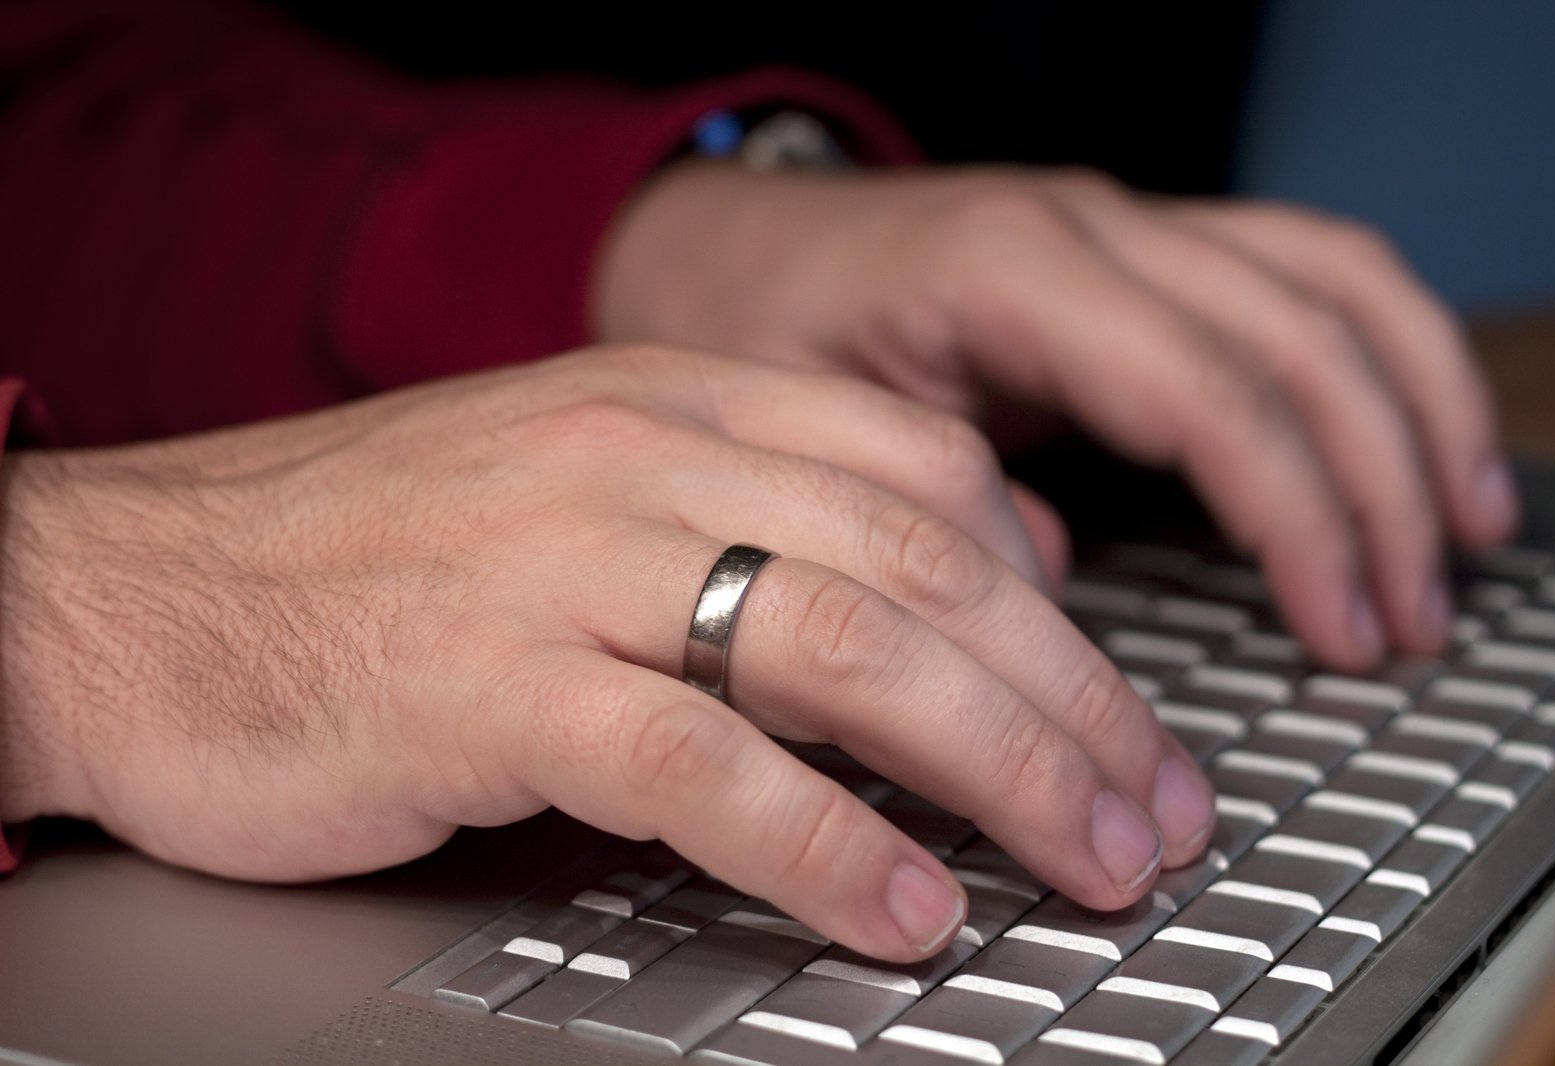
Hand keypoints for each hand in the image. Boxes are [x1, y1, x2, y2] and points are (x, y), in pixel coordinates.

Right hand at [0, 346, 1211, 960]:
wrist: (142, 589)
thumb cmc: (363, 552)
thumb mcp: (568, 487)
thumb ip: (736, 516)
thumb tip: (912, 587)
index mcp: (668, 400)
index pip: (921, 466)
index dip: (1049, 586)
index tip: (1111, 689)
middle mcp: (634, 459)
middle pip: (921, 562)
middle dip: (1067, 692)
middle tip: (1152, 800)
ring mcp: (562, 563)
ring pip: (843, 648)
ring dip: (993, 764)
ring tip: (1081, 858)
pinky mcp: (489, 684)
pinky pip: (700, 762)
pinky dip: (821, 842)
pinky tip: (898, 906)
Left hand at [598, 162, 1518, 670]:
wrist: (732, 241)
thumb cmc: (759, 328)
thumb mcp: (812, 427)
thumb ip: (927, 502)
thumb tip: (1047, 593)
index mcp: (1006, 270)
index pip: (1205, 388)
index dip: (1296, 515)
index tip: (1339, 624)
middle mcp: (1088, 227)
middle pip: (1293, 338)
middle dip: (1376, 488)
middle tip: (1404, 620)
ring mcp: (1125, 224)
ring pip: (1328, 283)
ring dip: (1416, 407)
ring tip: (1463, 533)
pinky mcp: (1141, 247)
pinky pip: (1301, 268)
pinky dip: (1381, 348)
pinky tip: (1419, 428)